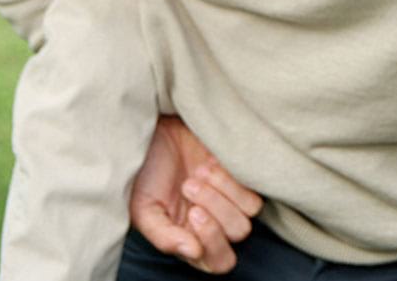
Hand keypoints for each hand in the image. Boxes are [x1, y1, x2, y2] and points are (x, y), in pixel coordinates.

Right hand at [129, 115, 262, 272]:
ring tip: (198, 172)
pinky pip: (253, 184)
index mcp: (192, 240)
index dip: (213, 241)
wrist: (153, 135)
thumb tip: (194, 252)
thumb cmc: (144, 176)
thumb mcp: (143, 210)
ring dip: (223, 189)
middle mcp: (216, 223)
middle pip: (238, 232)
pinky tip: (208, 162)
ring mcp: (230, 198)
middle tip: (188, 185)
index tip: (193, 213)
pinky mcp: (239, 174)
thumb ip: (165, 237)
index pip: (221, 261)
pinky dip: (231, 174)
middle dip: (216, 207)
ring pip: (249, 210)